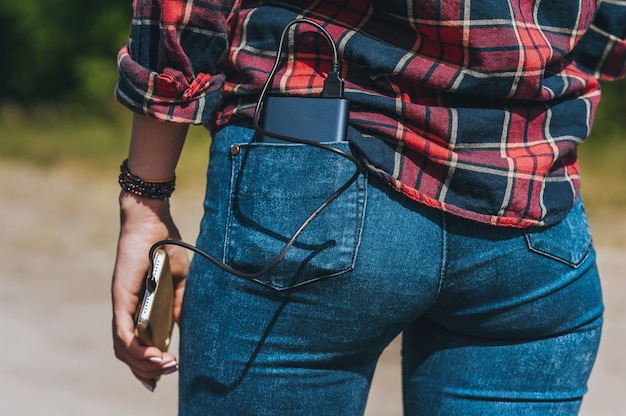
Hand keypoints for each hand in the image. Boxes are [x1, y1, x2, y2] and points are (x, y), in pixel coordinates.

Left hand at [111, 191, 188, 390]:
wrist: (154, 222)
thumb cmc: (166, 246)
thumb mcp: (179, 280)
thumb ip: (179, 304)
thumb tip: (181, 329)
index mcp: (140, 306)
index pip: (135, 343)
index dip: (146, 363)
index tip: (164, 374)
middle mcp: (127, 309)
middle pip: (127, 351)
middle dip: (147, 368)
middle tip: (169, 370)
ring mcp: (122, 304)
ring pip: (123, 346)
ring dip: (142, 362)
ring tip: (164, 365)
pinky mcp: (122, 298)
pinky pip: (123, 331)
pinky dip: (135, 348)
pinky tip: (152, 355)